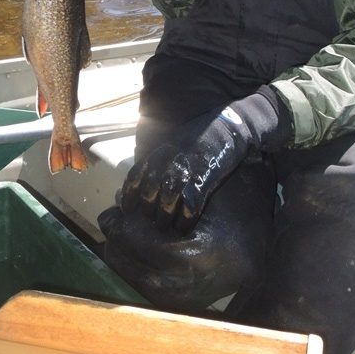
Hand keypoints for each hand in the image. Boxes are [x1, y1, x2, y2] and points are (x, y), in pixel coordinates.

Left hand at [122, 90, 282, 233]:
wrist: (227, 125)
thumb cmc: (198, 138)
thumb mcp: (172, 144)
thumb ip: (157, 160)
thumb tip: (141, 179)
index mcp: (159, 151)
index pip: (135, 175)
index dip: (129, 195)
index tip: (127, 210)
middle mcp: (169, 159)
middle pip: (149, 191)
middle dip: (147, 210)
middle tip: (150, 223)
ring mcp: (187, 167)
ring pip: (167, 198)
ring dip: (165, 216)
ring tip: (166, 228)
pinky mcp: (205, 175)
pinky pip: (191, 201)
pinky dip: (186, 217)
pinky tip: (184, 226)